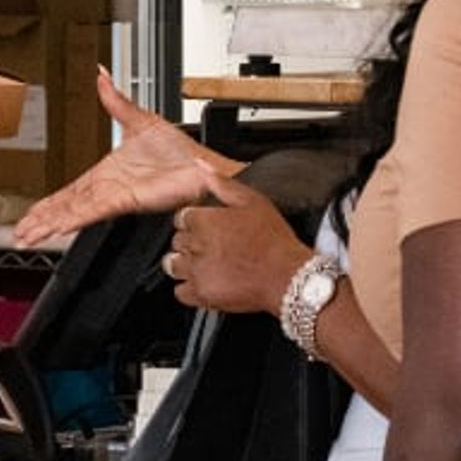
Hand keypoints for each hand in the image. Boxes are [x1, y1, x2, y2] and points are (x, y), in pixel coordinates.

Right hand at [14, 69, 240, 245]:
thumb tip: (102, 75)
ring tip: (27, 236)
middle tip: (18, 232)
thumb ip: (115, 99)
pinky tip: (57, 228)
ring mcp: (115, 196)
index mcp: (107, 173)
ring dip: (49, 224)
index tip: (31, 212)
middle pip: (66, 206)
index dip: (49, 202)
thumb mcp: (138, 118)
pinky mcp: (126, 200)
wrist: (202, 163)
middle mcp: (108, 188)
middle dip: (40, 220)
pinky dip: (73, 218)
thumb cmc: (181, 149)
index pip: (70, 190)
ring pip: (73, 212)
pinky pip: (93, 211)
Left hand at [162, 164, 311, 314]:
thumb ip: (222, 183)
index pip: (181, 218)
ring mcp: (197, 271)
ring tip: (205, 264)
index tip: (208, 228)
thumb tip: (202, 166)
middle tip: (211, 246)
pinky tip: (206, 281)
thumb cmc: (274, 240)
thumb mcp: (252, 201)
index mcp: (204, 221)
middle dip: (190, 242)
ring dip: (185, 264)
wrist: (288, 276)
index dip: (195, 222)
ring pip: (172, 265)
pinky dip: (189, 288)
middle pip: (176, 241)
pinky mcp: (202, 294)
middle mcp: (196, 245)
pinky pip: (180, 292)